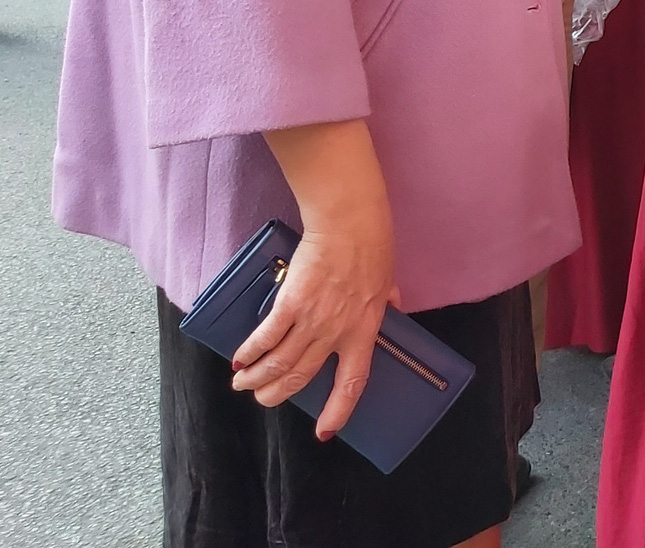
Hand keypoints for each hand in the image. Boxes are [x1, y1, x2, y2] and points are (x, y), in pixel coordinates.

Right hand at [231, 205, 396, 439]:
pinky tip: (239, 362)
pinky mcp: (290, 302)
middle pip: (302, 376)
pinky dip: (250, 353)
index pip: (353, 381)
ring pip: (280, 362)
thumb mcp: (388, 280)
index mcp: (365, 330)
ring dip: (258, 379)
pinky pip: (266, 336)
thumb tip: (395, 306)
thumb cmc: (372, 247)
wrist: (350, 222)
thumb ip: (388, 300)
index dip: (339, 409)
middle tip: (263, 399)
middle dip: (278, 394)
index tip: (326, 431)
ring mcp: (313, 319)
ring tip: (243, 385)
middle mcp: (337, 332)